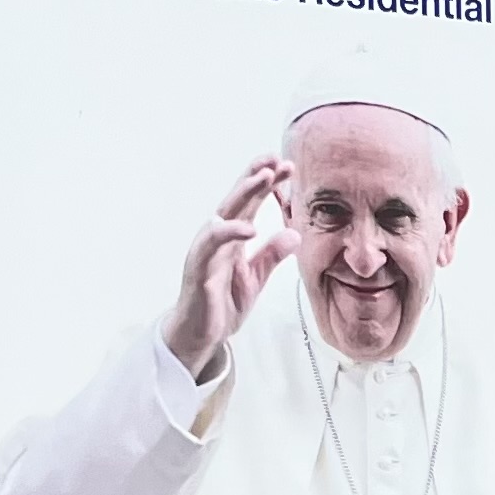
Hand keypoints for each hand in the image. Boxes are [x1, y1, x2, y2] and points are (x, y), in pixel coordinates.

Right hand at [161, 157, 300, 381]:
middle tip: (276, 159)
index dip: (266, 183)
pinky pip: (211, 245)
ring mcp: (206, 250)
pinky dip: (229, 232)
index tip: (287, 166)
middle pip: (237, 199)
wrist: (201, 334)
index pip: (250, 203)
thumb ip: (272, 254)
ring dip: (243, 193)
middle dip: (256, 177)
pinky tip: (249, 227)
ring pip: (224, 213)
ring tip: (264, 177)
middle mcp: (218, 238)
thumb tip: (295, 233)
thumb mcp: (256, 277)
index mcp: (232, 237)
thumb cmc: (223, 303)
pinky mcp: (198, 268)